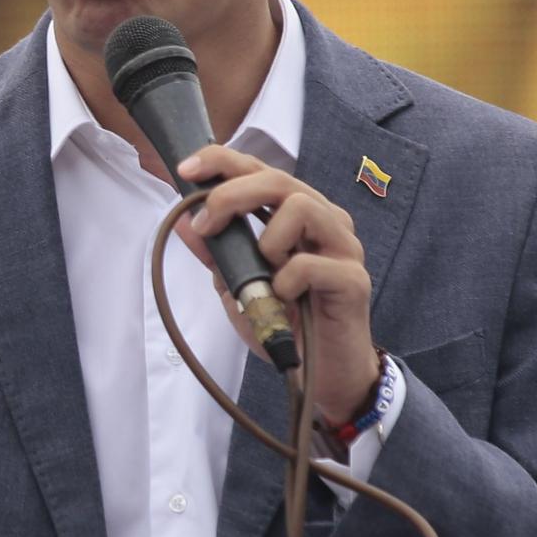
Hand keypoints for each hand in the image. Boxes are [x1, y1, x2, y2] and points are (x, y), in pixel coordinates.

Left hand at [174, 145, 379, 424]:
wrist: (320, 375)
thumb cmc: (284, 323)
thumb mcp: (238, 286)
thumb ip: (217, 255)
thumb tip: (183, 223)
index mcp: (300, 214)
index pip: (262, 170)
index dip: (225, 161)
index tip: (187, 169)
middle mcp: (326, 221)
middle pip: (279, 179)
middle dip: (232, 194)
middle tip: (205, 224)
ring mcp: (344, 247)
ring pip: (301, 207)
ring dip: (267, 242)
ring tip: (266, 276)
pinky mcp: (353, 279)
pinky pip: (309, 264)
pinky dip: (285, 283)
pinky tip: (286, 301)